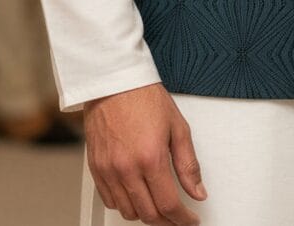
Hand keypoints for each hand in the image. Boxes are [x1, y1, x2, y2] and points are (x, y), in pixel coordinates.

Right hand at [84, 83, 206, 223]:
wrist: (114, 81)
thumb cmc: (144, 97)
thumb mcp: (177, 126)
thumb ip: (188, 164)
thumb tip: (198, 190)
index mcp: (151, 157)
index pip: (169, 205)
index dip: (183, 219)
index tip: (190, 220)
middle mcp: (127, 168)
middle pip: (149, 214)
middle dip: (167, 221)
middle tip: (177, 217)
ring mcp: (109, 170)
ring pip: (128, 212)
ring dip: (145, 214)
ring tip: (158, 204)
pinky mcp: (96, 168)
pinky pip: (110, 200)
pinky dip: (125, 204)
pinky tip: (136, 194)